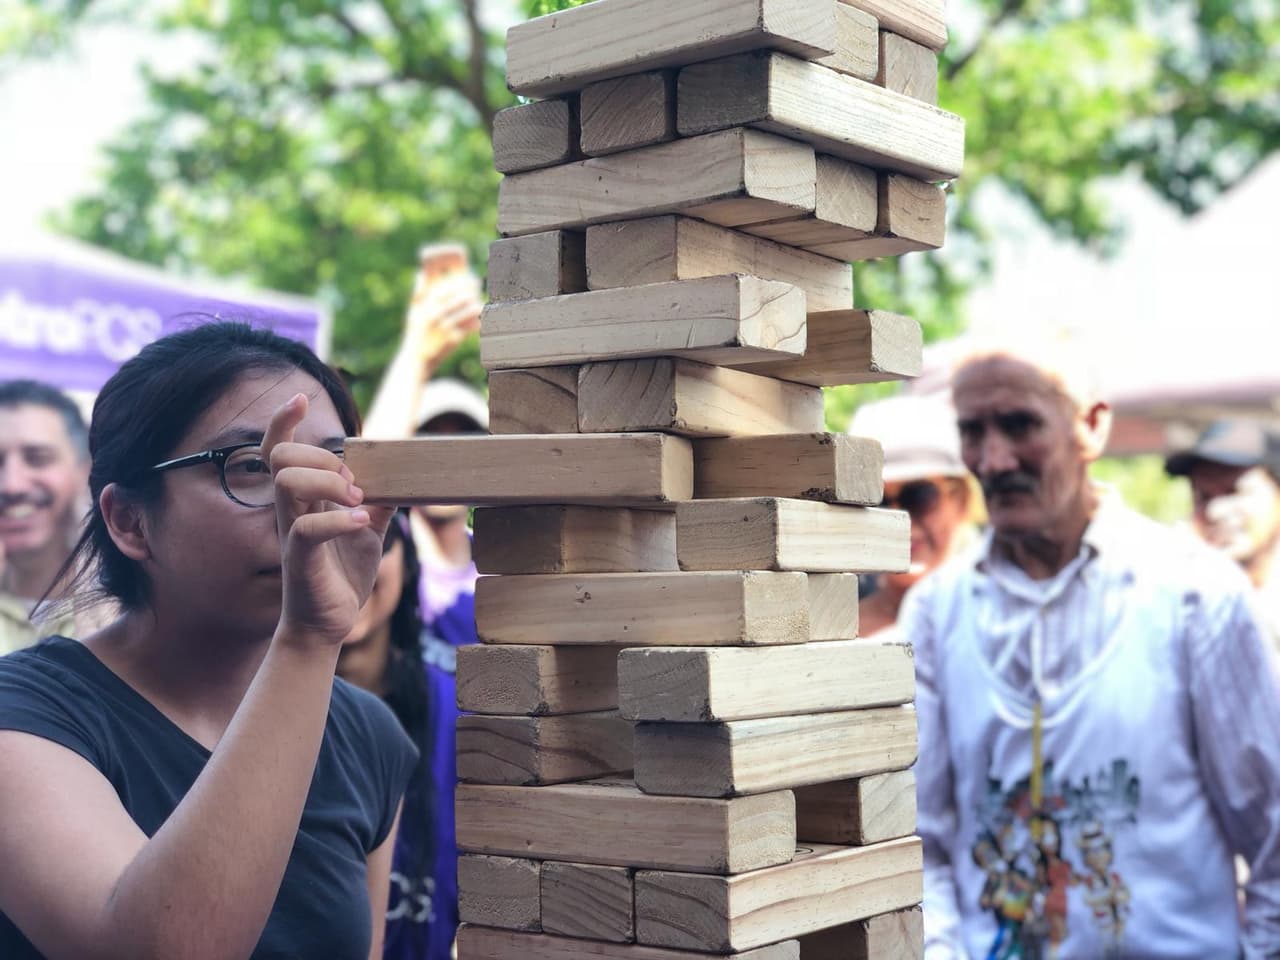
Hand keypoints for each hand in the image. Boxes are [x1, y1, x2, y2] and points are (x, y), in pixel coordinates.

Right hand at [262, 394, 394, 645]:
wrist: (328, 625)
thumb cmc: (343, 574)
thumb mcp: (368, 529)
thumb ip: (380, 499)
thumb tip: (404, 476)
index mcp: (304, 498)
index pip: (278, 450)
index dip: (281, 421)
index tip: (297, 399)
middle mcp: (291, 510)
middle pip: (281, 458)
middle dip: (320, 457)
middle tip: (353, 483)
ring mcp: (292, 532)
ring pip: (287, 483)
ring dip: (328, 483)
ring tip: (358, 502)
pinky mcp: (300, 559)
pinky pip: (308, 527)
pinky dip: (338, 519)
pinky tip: (360, 523)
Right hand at [405, 248, 481, 372]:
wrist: (417, 359)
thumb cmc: (416, 332)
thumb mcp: (413, 311)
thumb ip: (418, 291)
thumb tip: (422, 272)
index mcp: (425, 305)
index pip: (447, 287)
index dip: (461, 282)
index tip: (472, 278)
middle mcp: (434, 314)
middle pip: (459, 297)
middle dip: (472, 291)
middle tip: (478, 288)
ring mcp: (444, 327)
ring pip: (467, 310)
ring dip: (476, 305)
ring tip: (480, 304)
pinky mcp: (452, 340)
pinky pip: (470, 327)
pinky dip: (476, 322)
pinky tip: (480, 320)